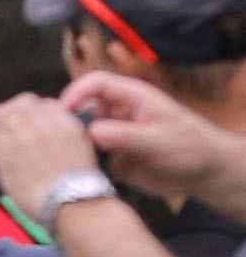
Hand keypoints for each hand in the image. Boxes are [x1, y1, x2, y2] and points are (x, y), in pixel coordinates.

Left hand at [0, 90, 102, 206]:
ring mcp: (24, 130)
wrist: (69, 199)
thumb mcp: (80, 151)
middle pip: (23, 103)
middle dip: (10, 112)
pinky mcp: (6, 145)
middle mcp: (45, 120)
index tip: (24, 123)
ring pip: (2, 115)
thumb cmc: (76, 186)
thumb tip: (47, 140)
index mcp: (67, 120)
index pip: (46, 104)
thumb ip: (64, 138)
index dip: (31, 112)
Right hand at [65, 69, 245, 208]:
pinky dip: (79, 163)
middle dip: (66, 122)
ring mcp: (113, 135)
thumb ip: (125, 135)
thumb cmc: (189, 147)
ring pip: (81, 134)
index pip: (97, 84)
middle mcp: (118, 114)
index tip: (62, 113)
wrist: (202, 173)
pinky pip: (88, 156)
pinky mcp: (111, 156)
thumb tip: (91, 131)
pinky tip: (74, 173)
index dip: (76, 93)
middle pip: (82, 109)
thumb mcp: (159, 139)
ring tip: (60, 161)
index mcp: (132, 98)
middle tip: (54, 143)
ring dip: (71, 145)